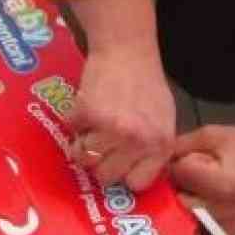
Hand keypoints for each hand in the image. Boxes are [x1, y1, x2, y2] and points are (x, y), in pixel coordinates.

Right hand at [72, 43, 174, 190]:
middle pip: (105, 177)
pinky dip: (73, 121)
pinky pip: (71, 130)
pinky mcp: (87, 113)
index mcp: (160, 145)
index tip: (120, 166)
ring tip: (89, 129)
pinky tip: (85, 108)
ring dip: (82, 145)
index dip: (125, 176)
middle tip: (100, 148)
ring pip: (83, 158)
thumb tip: (137, 176)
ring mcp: (110, 128)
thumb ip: (154, 148)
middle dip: (99, 164)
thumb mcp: (164, 119)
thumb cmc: (148, 84)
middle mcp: (137, 141)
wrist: (127, 50)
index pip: (137, 184)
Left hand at [170, 124, 234, 234]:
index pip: (179, 174)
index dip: (178, 162)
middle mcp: (221, 211)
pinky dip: (191, 222)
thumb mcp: (211, 134)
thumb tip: (155, 160)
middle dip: (177, 185)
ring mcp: (224, 226)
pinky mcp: (226, 234)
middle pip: (176, 199)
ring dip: (182, 204)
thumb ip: (180, 145)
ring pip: (183, 218)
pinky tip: (197, 208)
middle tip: (190, 176)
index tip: (191, 159)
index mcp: (221, 185)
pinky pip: (197, 233)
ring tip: (194, 191)